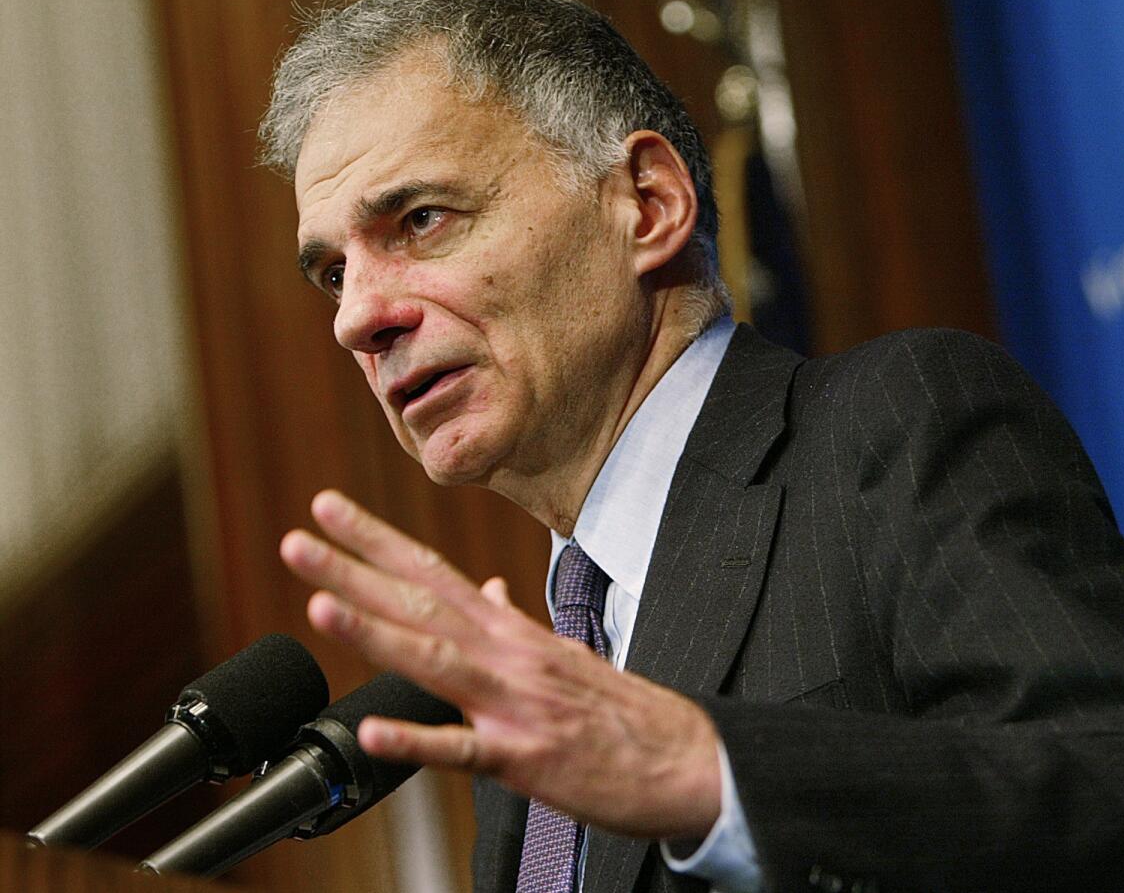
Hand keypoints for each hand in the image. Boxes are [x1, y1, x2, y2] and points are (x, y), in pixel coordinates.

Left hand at [279, 489, 721, 839]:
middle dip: (355, 570)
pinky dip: (418, 738)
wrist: (683, 758)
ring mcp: (514, 702)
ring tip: (320, 604)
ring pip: (435, 660)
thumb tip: (489, 592)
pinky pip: (465, 748)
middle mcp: (507, 655)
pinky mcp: (525, 757)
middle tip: (296, 539)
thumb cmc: (618, 710)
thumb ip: (514, 623)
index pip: (433, 572)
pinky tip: (373, 729)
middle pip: (421, 604)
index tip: (330, 510)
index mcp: (510, 632)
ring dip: (375, 630)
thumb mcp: (562, 654)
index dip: (378, 540)